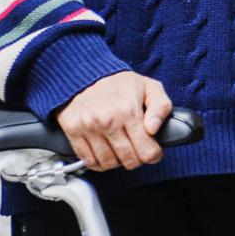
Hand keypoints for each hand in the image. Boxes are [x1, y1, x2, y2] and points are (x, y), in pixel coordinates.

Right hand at [55, 70, 172, 170]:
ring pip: (109, 163)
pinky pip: (88, 161)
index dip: (154, 155)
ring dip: (118, 161)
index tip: (153, 151)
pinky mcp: (73, 131)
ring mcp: (89, 127)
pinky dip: (99, 163)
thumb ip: (161, 107)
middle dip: (137, 158)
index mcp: (129, 110)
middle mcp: (108, 121)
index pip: (146, 151)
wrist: (84, 72)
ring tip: (120, 149)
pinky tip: (105, 153)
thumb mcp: (149, 87)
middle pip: (129, 160)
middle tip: (137, 149)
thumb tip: (154, 129)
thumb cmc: (118, 82)